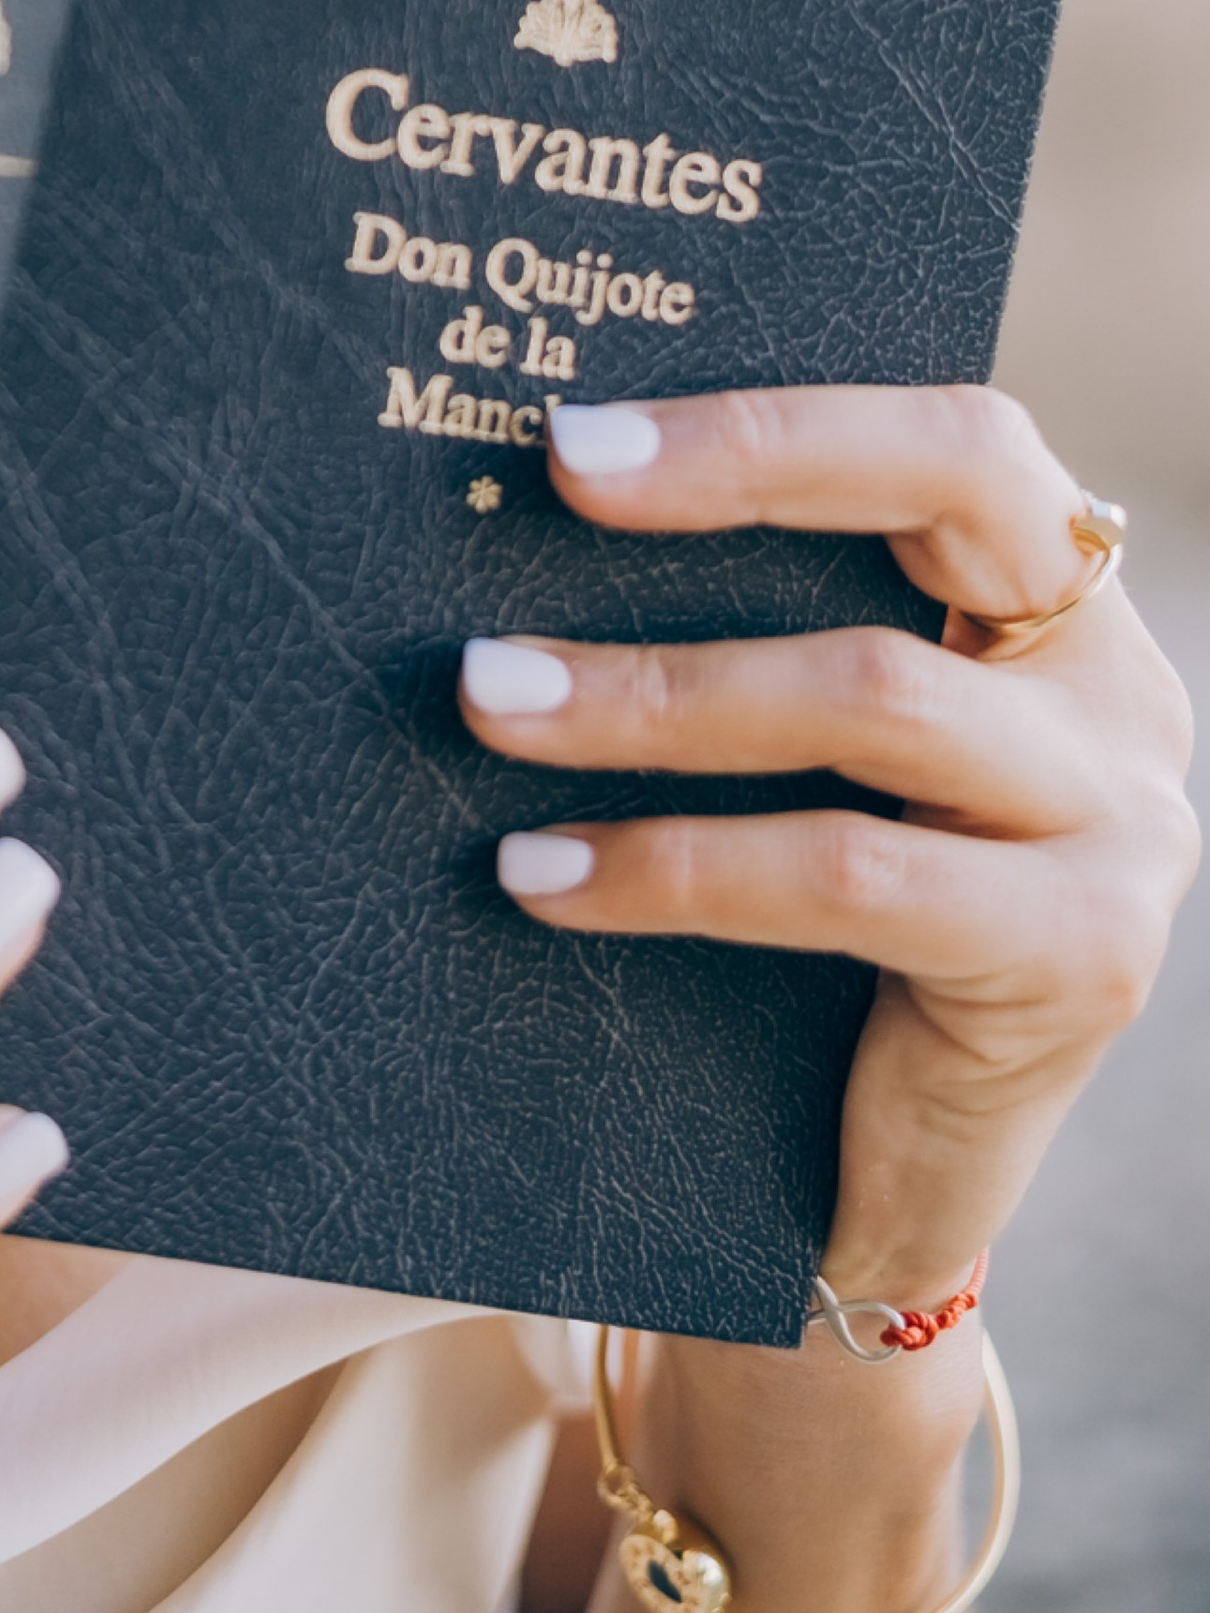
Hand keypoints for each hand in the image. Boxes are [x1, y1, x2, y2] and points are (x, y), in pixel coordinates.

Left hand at [459, 381, 1197, 1301]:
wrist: (878, 1194)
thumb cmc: (803, 937)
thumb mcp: (792, 761)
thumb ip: (739, 636)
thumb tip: (511, 518)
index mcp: (1052, 604)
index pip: (954, 437)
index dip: (775, 418)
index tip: (580, 433)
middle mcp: (1114, 689)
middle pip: (959, 488)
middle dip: (744, 467)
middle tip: (557, 476)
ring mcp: (1120, 823)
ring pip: (874, 690)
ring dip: (658, 689)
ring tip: (492, 700)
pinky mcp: (1080, 958)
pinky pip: (850, 875)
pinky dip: (677, 865)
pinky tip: (543, 877)